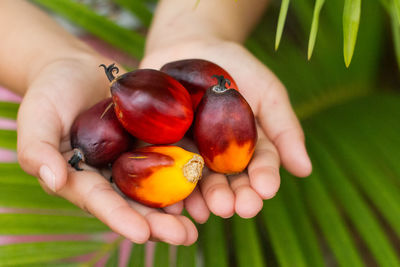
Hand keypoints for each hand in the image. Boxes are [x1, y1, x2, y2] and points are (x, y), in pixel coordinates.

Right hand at [17, 55, 197, 244]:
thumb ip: (38, 148)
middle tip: (185, 236)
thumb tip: (53, 180)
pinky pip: (170, 156)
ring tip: (200, 221)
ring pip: (157, 187)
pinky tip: (205, 183)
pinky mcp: (151, 140)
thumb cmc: (51, 92)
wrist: (77, 68)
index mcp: (83, 178)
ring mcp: (133, 158)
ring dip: (179, 204)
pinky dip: (186, 171)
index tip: (142, 234)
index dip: (121, 218)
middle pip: (135, 203)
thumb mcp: (37, 116)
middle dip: (158, 222)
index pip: (101, 202)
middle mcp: (111, 175)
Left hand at [141, 38, 311, 218]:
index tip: (267, 189)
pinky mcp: (159, 144)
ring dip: (203, 198)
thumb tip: (304, 170)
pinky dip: (168, 186)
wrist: (192, 45)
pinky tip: (174, 201)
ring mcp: (188, 151)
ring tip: (209, 209)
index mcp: (247, 147)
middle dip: (234, 195)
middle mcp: (218, 157)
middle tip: (239, 207)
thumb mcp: (267, 92)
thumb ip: (284, 129)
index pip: (259, 166)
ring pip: (196, 180)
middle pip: (227, 181)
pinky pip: (163, 166)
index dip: (264, 178)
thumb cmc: (236, 68)